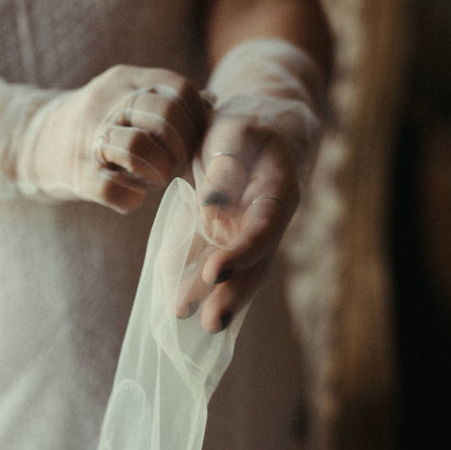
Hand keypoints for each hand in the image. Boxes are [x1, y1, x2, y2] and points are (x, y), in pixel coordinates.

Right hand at [19, 65, 207, 211]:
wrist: (30, 139)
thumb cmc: (97, 123)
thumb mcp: (128, 98)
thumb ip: (169, 100)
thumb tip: (211, 104)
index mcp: (127, 80)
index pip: (179, 88)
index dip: (197, 119)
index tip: (193, 141)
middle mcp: (108, 103)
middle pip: (164, 114)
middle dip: (181, 147)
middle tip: (175, 164)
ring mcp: (89, 138)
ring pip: (137, 147)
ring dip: (158, 171)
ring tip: (156, 178)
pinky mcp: (75, 174)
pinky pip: (110, 189)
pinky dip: (130, 198)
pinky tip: (132, 196)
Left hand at [182, 109, 300, 333]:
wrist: (256, 127)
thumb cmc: (249, 126)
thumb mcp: (237, 134)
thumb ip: (225, 171)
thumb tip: (211, 209)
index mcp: (279, 194)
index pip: (265, 230)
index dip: (242, 254)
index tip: (214, 272)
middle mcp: (264, 222)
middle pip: (254, 264)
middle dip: (232, 294)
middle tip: (210, 323)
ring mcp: (244, 232)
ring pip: (231, 270)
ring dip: (209, 295)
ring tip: (182, 315)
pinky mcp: (222, 235)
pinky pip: (207, 260)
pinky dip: (190, 277)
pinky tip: (172, 297)